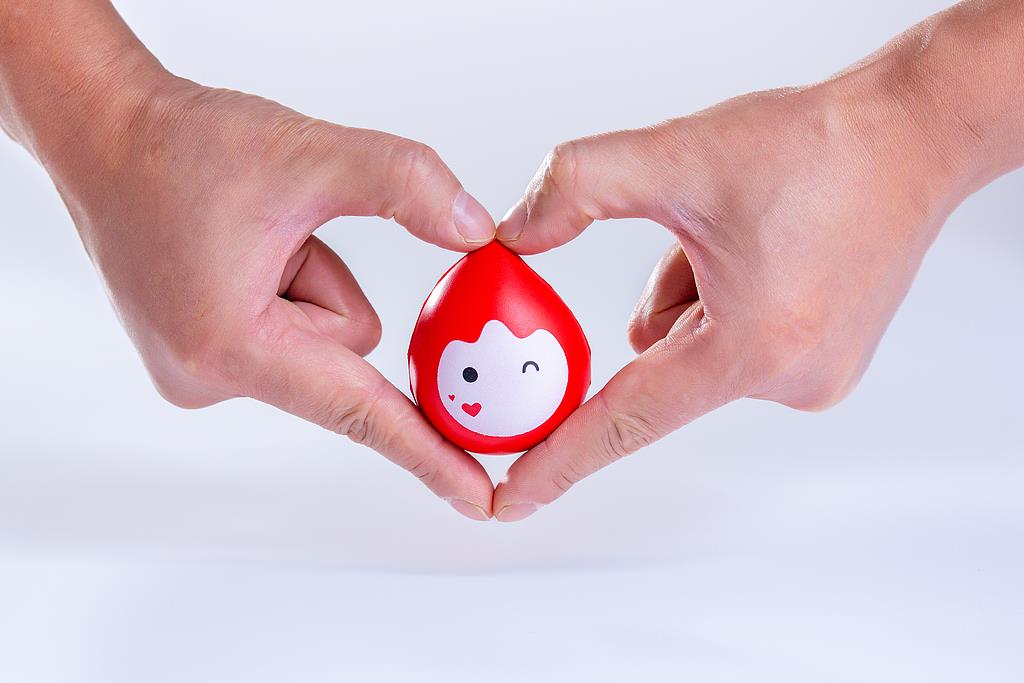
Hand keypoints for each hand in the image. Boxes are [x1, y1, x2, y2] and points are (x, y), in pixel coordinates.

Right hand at [54, 69, 496, 519]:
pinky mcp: (202, 359)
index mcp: (231, 344)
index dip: (428, 456)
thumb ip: (405, 184)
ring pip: (321, 342)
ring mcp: (200, 374)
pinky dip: (287, 291)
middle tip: (275, 231)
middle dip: (331, 285)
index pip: (359, 412)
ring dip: (308, 283)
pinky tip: (240, 252)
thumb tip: (475, 232)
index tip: (481, 499)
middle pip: (346, 353)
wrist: (102, 134)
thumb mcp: (308, 151)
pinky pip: (290, 338)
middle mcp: (208, 377)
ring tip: (248, 238)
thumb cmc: (182, 144)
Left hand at [489, 5, 1022, 520]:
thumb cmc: (820, 147)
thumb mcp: (679, 152)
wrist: (914, 137)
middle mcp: (789, 379)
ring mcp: (813, 380)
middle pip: (659, 365)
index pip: (628, 418)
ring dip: (690, 301)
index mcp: (752, 344)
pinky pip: (727, 351)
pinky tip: (763, 256)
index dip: (561, 459)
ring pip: (690, 353)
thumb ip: (578, 185)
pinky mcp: (824, 367)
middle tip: (709, 238)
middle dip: (662, 300)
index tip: (512, 497)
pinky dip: (720, 310)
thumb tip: (514, 235)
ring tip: (748, 240)